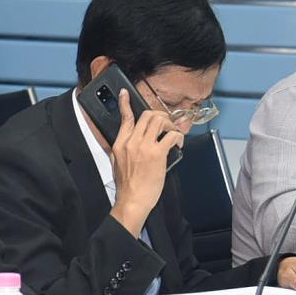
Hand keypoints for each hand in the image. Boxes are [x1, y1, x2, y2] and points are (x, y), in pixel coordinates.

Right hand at [107, 106, 184, 233]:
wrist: (132, 200)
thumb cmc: (127, 185)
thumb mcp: (117, 162)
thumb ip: (122, 148)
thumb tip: (129, 140)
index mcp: (120, 143)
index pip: (124, 118)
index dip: (125, 103)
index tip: (125, 94)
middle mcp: (131, 142)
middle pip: (147, 115)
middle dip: (160, 116)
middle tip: (166, 124)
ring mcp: (144, 147)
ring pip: (159, 121)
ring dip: (170, 124)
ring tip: (172, 133)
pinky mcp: (157, 154)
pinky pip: (171, 136)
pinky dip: (178, 137)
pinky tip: (178, 144)